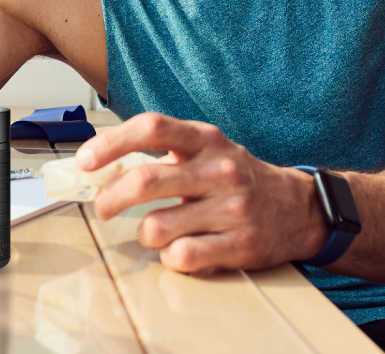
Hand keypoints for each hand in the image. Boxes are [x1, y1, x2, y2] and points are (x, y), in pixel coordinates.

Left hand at [78, 113, 328, 272]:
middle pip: (145, 180)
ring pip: (156, 226)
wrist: (299, 209)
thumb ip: (161, 153)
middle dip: (109, 198)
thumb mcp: (206, 150)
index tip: (84, 160)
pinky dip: (170, 257)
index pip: (151, 128)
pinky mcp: (241, 243)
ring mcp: (232, 207)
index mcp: (205, 139)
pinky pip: (183, 256)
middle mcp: (219, 168)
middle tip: (102, 207)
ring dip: (143, 233)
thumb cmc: (237, 178)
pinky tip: (178, 249)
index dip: (111, 142)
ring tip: (153, 230)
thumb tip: (99, 165)